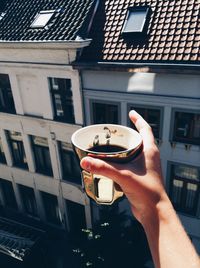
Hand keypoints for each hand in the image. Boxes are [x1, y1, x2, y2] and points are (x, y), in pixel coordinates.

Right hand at [80, 110, 168, 224]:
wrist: (154, 211)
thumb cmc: (146, 192)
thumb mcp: (122, 175)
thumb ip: (103, 168)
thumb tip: (85, 161)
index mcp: (150, 150)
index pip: (145, 129)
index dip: (138, 120)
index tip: (131, 113)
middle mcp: (149, 157)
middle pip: (140, 139)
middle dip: (129, 133)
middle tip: (116, 131)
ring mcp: (146, 167)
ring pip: (135, 152)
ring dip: (125, 147)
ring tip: (112, 145)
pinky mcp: (141, 176)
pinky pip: (131, 163)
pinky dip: (123, 160)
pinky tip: (114, 163)